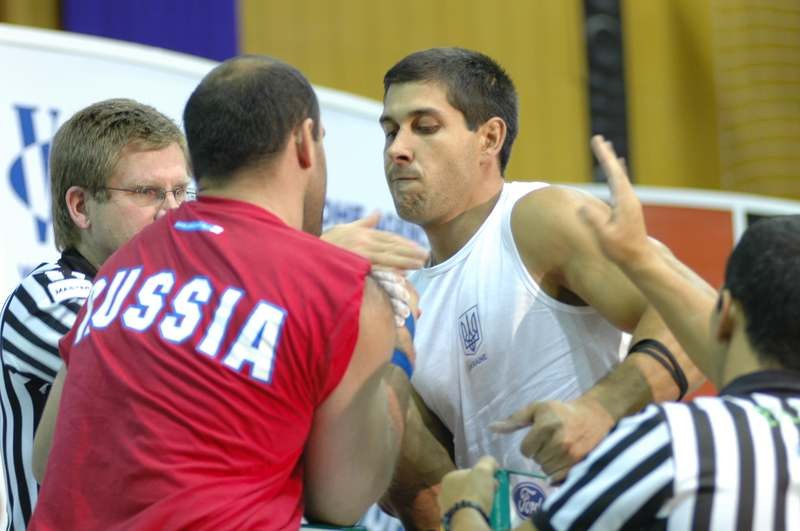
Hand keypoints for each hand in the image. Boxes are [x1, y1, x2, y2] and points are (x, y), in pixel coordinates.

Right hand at [321, 212, 428, 269]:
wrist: (306, 256)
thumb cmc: (326, 243)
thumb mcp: (345, 229)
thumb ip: (364, 222)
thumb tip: (378, 212)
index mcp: (363, 233)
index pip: (388, 238)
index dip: (405, 243)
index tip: (418, 248)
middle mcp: (362, 241)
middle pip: (392, 246)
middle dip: (410, 251)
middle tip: (427, 256)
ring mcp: (358, 252)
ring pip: (387, 256)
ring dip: (406, 260)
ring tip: (420, 264)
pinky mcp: (353, 263)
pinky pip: (375, 267)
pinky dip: (389, 269)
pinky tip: (401, 273)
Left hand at [439, 456, 498, 516]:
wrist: (467, 518)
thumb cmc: (474, 492)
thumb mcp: (484, 470)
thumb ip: (488, 462)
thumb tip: (492, 462)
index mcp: (449, 477)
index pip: (469, 474)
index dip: (483, 477)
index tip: (493, 482)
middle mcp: (443, 491)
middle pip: (468, 487)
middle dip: (481, 489)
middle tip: (493, 494)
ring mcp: (446, 506)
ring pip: (466, 500)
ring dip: (477, 501)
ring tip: (489, 505)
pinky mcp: (450, 518)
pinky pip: (465, 511)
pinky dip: (473, 511)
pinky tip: (481, 513)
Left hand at [490, 396, 613, 481]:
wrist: (593, 416)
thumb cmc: (560, 412)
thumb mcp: (536, 409)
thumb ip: (514, 420)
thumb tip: (492, 428)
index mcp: (546, 426)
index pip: (525, 450)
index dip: (529, 445)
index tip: (538, 437)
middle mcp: (559, 441)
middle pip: (536, 460)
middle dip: (540, 452)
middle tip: (550, 441)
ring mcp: (571, 454)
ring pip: (546, 470)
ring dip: (548, 462)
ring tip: (558, 449)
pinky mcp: (580, 464)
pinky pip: (559, 476)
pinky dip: (558, 470)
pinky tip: (563, 458)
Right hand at [579, 135, 650, 268]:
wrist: (639, 260)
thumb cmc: (621, 250)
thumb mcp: (604, 236)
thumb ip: (594, 220)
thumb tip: (582, 207)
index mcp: (624, 200)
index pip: (612, 173)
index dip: (604, 156)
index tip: (597, 141)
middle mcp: (629, 198)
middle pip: (617, 170)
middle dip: (606, 154)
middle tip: (599, 139)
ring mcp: (630, 202)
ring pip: (620, 176)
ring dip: (612, 162)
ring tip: (608, 150)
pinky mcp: (628, 208)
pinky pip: (621, 184)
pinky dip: (617, 173)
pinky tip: (618, 171)